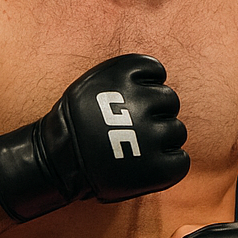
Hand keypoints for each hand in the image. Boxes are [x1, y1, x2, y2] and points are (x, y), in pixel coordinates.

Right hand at [0, 54, 188, 221]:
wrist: (56, 160)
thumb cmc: (76, 122)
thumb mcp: (93, 83)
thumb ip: (124, 79)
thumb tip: (157, 78)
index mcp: (123, 75)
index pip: (156, 70)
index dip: (148, 85)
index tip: (134, 98)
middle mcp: (140, 101)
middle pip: (170, 101)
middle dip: (156, 112)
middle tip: (134, 127)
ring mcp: (150, 135)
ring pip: (177, 130)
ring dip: (163, 138)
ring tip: (139, 147)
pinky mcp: (156, 167)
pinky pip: (181, 161)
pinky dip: (170, 164)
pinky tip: (151, 164)